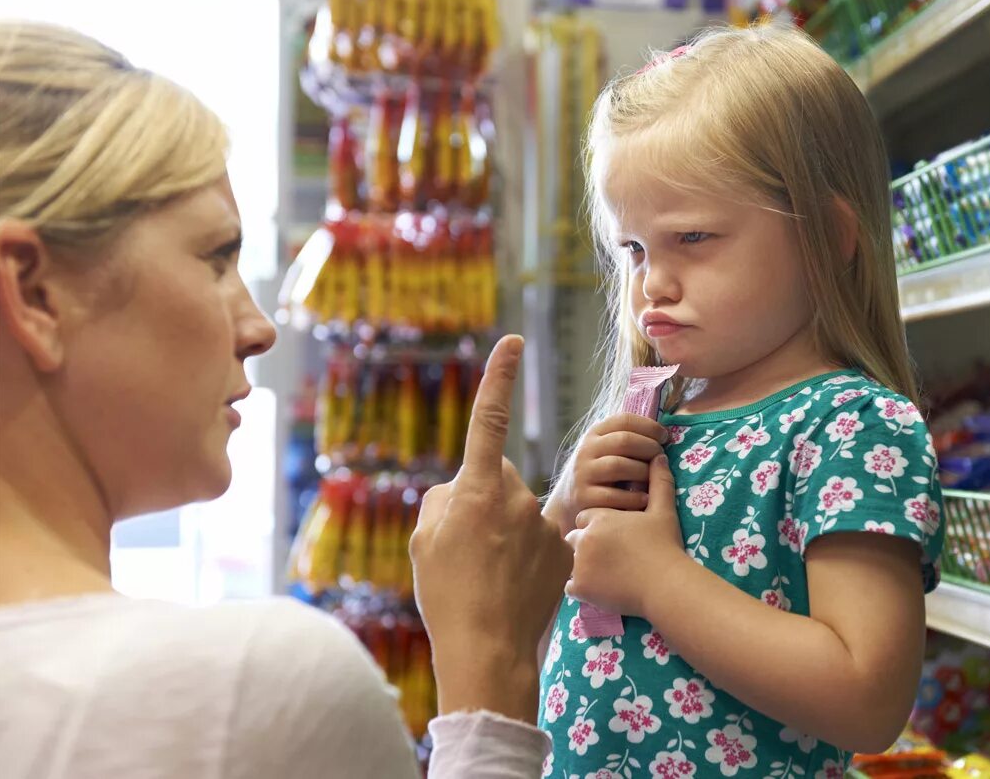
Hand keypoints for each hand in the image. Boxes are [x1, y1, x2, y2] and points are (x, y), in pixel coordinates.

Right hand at [410, 335, 572, 722]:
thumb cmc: (447, 594)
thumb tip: (462, 489)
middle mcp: (516, 497)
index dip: (499, 378)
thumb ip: (443, 500)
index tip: (512, 341)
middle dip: (484, 499)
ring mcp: (544, 523)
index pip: (489, 420)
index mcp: (477, 489)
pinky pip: (541, 537)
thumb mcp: (425, 540)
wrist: (488, 648)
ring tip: (489, 574)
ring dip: (505, 531)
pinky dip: (528, 554)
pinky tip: (514, 584)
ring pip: (519, 512)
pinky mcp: (564, 548)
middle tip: (467, 546)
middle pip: (497, 479)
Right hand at [557, 413, 668, 532]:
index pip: (624, 420)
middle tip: (662, 458)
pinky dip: (633, 498)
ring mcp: (583, 473)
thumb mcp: (608, 450)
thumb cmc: (602, 473)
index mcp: (595, 433)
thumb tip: (665, 434)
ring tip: (654, 479)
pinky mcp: (583, 498)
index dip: (649, 426)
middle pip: (624, 441)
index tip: (665, 437)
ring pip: (618, 466)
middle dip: (649, 448)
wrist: (570, 501)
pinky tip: (645, 499)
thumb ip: (629, 439)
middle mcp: (586, 450)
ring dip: (643, 472)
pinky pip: (613, 496)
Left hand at [566, 454, 688, 619]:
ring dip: (582, 566)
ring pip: (570, 562)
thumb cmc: (665, 546)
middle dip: (586, 545)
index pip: (586, 518)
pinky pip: (569, 586)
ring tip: (604, 573)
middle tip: (608, 557)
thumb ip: (659, 482)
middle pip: (574, 538)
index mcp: (599, 517)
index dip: (598, 526)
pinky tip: (599, 587)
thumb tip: (659, 456)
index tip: (613, 536)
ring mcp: (579, 563)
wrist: (665, 583)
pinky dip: (581, 588)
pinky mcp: (580, 587)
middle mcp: (584, 537)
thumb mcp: (663, 510)